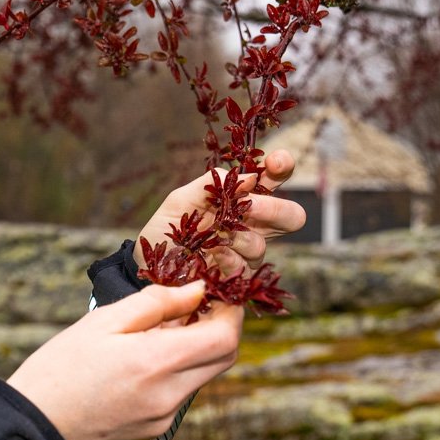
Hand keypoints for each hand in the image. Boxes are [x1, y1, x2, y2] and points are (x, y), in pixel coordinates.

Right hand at [6, 281, 241, 439]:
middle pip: (223, 359)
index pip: (225, 337)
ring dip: (195, 350)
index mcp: (156, 362)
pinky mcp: (154, 432)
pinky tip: (143, 362)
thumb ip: (156, 303)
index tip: (216, 293)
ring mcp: (164, 418)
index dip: (230, 311)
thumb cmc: (59, 368)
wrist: (33, 427)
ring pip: (202, 376)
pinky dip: (175, 373)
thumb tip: (196, 290)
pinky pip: (180, 395)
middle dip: (219, 328)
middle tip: (193, 307)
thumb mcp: (102, 322)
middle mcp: (169, 395)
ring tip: (158, 332)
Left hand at [136, 148, 306, 276]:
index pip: (275, 177)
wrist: (148, 261)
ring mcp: (247, 250)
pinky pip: (244, 266)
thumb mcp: (182, 198)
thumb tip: (249, 176)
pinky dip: (228, 258)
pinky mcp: (238, 275)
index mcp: (244, 196)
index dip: (283, 167)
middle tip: (250, 207)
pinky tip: (214, 255)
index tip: (275, 164)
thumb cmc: (168, 226)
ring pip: (262, 244)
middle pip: (292, 215)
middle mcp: (253, 223)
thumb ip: (212, 182)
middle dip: (274, 209)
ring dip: (238, 238)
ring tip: (214, 237)